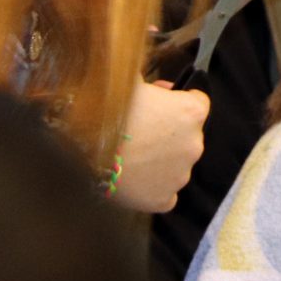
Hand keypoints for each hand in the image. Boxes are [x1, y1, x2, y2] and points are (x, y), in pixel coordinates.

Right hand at [110, 79, 209, 213]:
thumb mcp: (131, 81)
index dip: (177, 101)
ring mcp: (180, 175)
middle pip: (188, 136)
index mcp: (192, 111)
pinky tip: (134, 181)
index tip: (161, 103)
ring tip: (130, 157)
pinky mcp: (163, 199)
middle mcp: (195, 144)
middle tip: (139, 132)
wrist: (83, 146)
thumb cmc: (108, 107)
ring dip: (161, 160)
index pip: (197, 102)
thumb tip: (155, 88)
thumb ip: (150, 84)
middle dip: (169, 132)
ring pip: (176, 166)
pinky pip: (165, 194)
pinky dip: (153, 188)